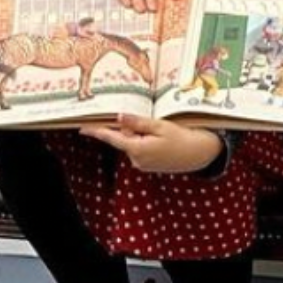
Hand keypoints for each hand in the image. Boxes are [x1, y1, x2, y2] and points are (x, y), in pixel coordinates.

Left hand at [80, 114, 221, 173]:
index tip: (83, 128)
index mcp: (137, 149)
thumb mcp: (159, 126)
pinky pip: (139, 149)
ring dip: (140, 135)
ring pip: (132, 143)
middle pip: (123, 139)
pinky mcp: (148, 165)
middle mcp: (137, 160)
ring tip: (160, 132)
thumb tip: (119, 117)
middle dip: (130, 128)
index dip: (97, 132)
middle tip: (150, 123)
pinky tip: (160, 139)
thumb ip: (137, 123)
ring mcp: (142, 164)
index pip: (111, 138)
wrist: (199, 154)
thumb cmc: (181, 138)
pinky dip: (145, 141)